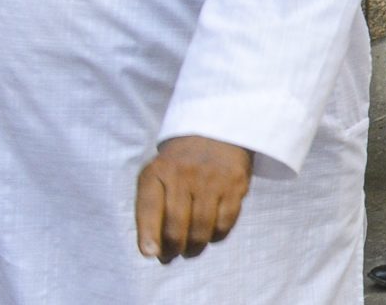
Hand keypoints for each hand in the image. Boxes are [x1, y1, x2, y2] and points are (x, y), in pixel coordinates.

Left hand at [134, 136, 251, 262]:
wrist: (216, 132)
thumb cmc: (179, 163)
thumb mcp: (157, 174)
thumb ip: (150, 208)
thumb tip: (153, 250)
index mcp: (158, 172)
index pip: (150, 208)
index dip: (148, 234)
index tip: (150, 253)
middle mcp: (184, 174)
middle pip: (177, 225)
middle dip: (173, 248)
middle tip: (173, 254)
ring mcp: (212, 179)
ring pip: (202, 228)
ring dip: (195, 246)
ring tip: (192, 249)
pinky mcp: (236, 184)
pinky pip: (226, 221)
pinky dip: (217, 235)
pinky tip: (211, 234)